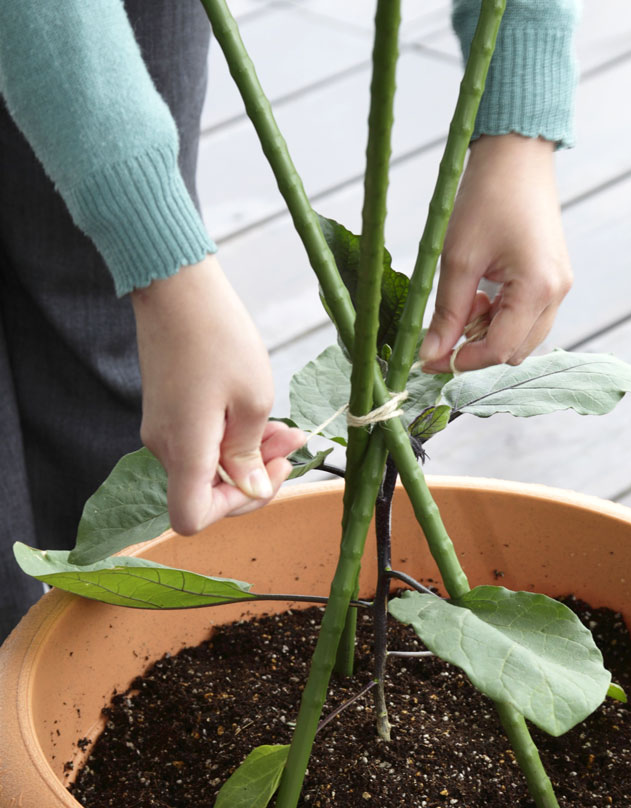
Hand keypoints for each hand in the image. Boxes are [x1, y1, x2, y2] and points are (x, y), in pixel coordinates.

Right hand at [131, 256, 304, 534]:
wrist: (176, 289)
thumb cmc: (218, 337)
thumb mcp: (253, 399)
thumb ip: (250, 454)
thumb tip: (254, 489)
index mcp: (186, 451)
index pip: (192, 519)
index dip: (235, 508)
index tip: (266, 475)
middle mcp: (165, 448)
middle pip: (208, 491)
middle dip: (255, 473)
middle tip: (291, 443)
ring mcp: (162, 429)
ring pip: (208, 465)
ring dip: (248, 452)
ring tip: (285, 426)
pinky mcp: (166, 411)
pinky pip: (200, 442)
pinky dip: (231, 435)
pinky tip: (257, 413)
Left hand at [419, 133, 572, 372]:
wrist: (516, 156)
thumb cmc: (488, 197)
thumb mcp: (458, 258)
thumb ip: (446, 312)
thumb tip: (429, 353)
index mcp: (537, 288)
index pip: (499, 349)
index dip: (461, 361)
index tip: (429, 359)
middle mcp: (556, 293)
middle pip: (513, 351)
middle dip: (475, 349)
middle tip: (442, 331)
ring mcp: (558, 287)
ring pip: (520, 338)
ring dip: (487, 334)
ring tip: (466, 302)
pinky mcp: (552, 280)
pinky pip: (526, 318)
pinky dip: (499, 319)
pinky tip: (482, 294)